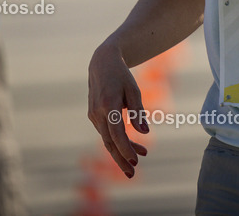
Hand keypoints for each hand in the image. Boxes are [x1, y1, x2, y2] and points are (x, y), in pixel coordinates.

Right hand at [87, 41, 149, 177]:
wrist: (101, 63)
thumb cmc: (121, 75)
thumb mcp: (133, 89)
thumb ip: (138, 111)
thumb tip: (144, 132)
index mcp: (109, 103)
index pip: (116, 132)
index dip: (125, 148)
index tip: (136, 160)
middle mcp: (98, 112)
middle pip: (109, 142)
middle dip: (120, 159)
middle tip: (132, 174)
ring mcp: (93, 114)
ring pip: (108, 139)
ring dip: (122, 151)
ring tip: (139, 159)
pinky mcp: (94, 115)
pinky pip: (106, 132)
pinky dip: (118, 141)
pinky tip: (132, 146)